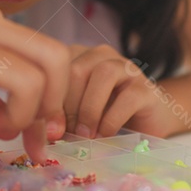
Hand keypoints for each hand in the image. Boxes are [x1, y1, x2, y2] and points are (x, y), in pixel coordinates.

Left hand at [53, 44, 173, 139]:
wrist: (147, 121)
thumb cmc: (104, 116)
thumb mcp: (75, 112)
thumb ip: (59, 113)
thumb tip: (44, 131)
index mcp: (79, 56)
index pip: (55, 68)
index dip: (47, 98)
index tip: (44, 127)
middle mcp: (102, 55)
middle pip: (77, 69)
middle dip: (67, 104)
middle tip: (63, 132)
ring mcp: (127, 69)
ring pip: (103, 74)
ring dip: (89, 109)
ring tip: (85, 134)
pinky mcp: (146, 88)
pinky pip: (128, 97)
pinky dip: (112, 120)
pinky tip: (105, 135)